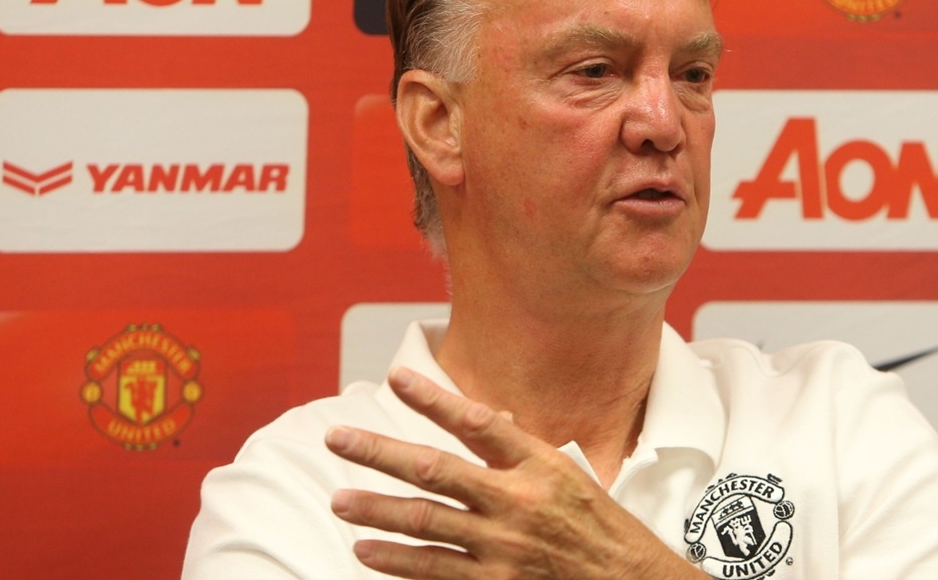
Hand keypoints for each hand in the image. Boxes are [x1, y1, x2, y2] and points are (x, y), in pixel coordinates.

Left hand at [325, 367, 705, 578]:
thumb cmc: (599, 527)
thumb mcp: (567, 475)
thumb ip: (519, 448)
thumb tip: (484, 415)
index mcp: (539, 466)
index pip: (477, 422)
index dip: (434, 398)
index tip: (397, 377)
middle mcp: (518, 502)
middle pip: (435, 469)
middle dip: (380, 452)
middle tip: (338, 439)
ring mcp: (503, 547)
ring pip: (425, 522)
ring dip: (376, 510)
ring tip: (340, 501)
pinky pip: (434, 571)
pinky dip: (396, 562)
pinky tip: (367, 552)